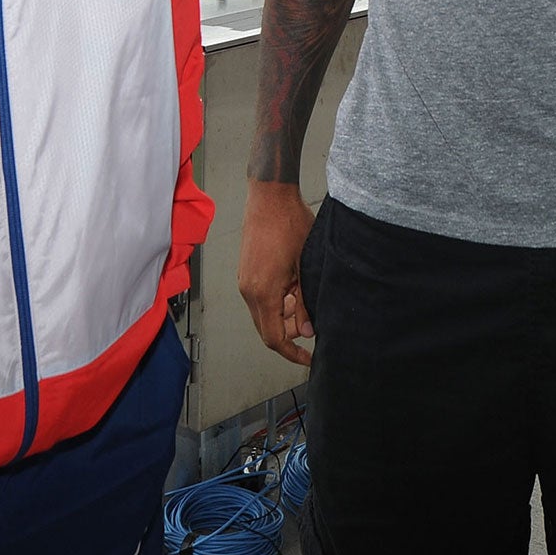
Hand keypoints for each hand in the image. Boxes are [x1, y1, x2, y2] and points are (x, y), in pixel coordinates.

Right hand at [238, 180, 316, 365]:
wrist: (270, 196)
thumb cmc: (290, 224)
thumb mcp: (306, 268)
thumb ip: (304, 303)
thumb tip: (306, 330)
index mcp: (262, 292)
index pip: (273, 338)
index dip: (291, 352)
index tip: (307, 357)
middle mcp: (248, 289)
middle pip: (265, 329)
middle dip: (288, 334)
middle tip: (310, 328)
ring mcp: (245, 280)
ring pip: (263, 313)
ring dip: (283, 316)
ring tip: (304, 302)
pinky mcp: (246, 271)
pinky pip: (259, 298)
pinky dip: (276, 302)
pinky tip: (293, 289)